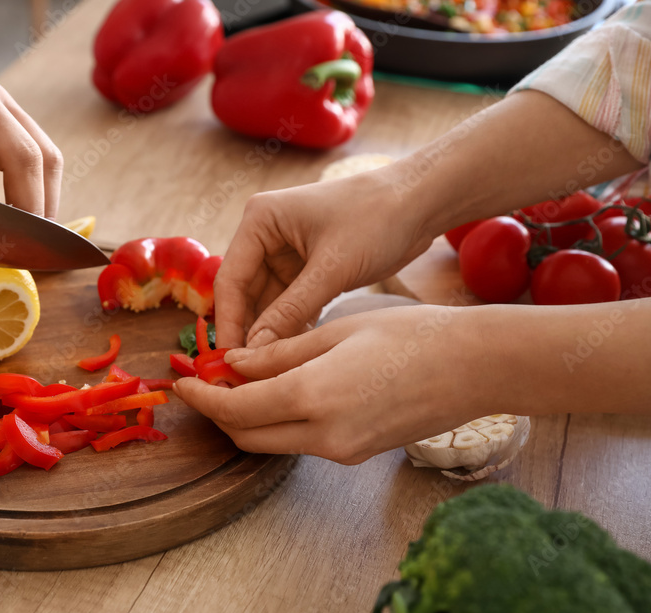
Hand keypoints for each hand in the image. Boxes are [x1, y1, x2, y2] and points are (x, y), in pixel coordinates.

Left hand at [176, 305, 484, 463]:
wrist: (473, 367)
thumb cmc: (410, 335)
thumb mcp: (335, 332)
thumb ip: (278, 353)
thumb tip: (233, 363)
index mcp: (313, 397)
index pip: (235, 409)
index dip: (201, 398)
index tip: (181, 383)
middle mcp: (324, 435)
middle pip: (246, 436)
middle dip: (217, 413)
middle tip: (203, 384)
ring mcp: (342, 451)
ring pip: (271, 442)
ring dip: (246, 418)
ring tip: (238, 382)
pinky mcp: (356, 454)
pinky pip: (301, 442)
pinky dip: (279, 422)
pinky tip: (278, 393)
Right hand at [215, 169, 433, 349]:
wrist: (421, 202)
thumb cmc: (378, 218)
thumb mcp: (332, 268)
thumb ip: (291, 310)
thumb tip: (255, 351)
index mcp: (260, 220)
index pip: (230, 280)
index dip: (228, 323)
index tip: (229, 361)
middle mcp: (266, 235)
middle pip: (244, 294)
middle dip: (248, 332)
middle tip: (247, 373)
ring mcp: (285, 252)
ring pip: (267, 303)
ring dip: (270, 333)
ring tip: (271, 370)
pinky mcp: (307, 268)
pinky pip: (289, 304)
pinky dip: (291, 326)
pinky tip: (295, 354)